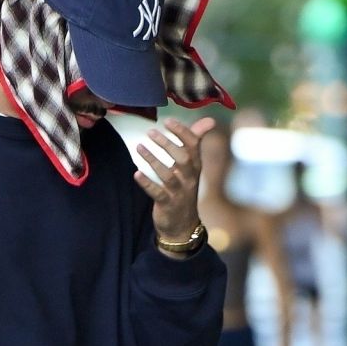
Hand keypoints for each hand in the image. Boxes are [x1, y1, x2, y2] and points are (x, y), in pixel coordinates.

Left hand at [133, 116, 216, 240]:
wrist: (182, 225)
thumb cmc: (184, 189)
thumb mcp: (191, 167)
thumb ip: (195, 143)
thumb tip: (210, 120)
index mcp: (196, 166)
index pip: (194, 145)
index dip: (182, 132)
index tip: (168, 120)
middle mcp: (190, 178)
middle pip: (183, 158)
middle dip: (167, 144)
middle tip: (151, 132)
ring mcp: (179, 192)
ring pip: (168, 175)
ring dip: (153, 160)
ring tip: (139, 147)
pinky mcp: (168, 205)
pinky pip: (157, 193)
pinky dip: (147, 183)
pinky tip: (136, 174)